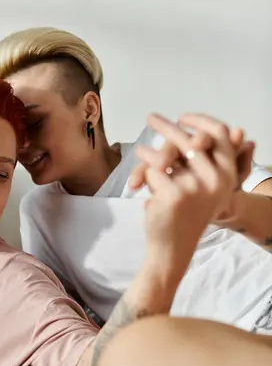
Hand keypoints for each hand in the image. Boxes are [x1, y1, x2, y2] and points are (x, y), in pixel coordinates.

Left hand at [130, 113, 254, 223]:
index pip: (220, 134)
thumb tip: (189, 126)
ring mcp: (196, 187)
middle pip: (188, 140)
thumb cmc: (184, 215)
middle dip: (165, 125)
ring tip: (137, 156)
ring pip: (165, 155)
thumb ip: (197, 160)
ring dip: (146, 154)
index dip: (201, 121)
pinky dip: (144, 178)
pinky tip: (141, 189)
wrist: (172, 248)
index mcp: (227, 176)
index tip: (182, 117)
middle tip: (150, 117)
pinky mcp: (174, 194)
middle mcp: (216, 179)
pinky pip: (152, 172)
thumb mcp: (198, 187)